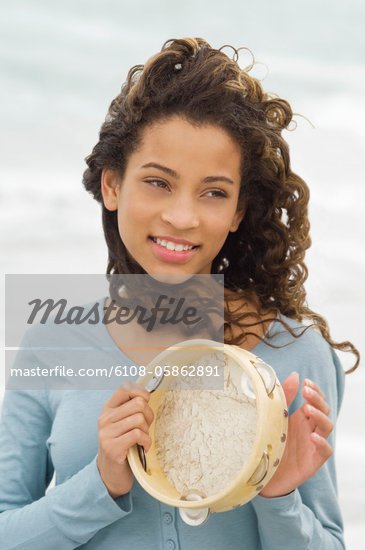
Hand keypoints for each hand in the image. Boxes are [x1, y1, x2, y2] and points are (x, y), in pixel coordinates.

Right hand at [97, 385, 153, 498]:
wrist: (111, 474)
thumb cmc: (123, 446)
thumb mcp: (124, 424)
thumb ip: (132, 409)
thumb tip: (147, 395)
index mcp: (108, 409)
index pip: (125, 388)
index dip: (141, 392)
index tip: (146, 401)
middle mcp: (105, 418)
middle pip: (138, 403)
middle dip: (149, 415)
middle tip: (147, 426)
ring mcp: (107, 433)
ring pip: (139, 419)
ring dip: (147, 431)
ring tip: (143, 439)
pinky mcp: (112, 447)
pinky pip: (138, 434)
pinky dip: (146, 441)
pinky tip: (143, 447)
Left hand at [259, 372, 332, 497]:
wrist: (262, 475)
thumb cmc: (269, 443)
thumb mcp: (274, 417)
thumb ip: (285, 398)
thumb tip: (295, 375)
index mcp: (301, 418)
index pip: (316, 400)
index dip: (315, 391)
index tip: (305, 382)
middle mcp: (309, 429)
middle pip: (323, 410)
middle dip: (317, 399)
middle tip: (306, 392)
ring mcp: (313, 445)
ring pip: (327, 427)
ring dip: (320, 416)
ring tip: (308, 409)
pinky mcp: (313, 462)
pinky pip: (325, 451)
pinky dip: (322, 443)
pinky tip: (313, 437)